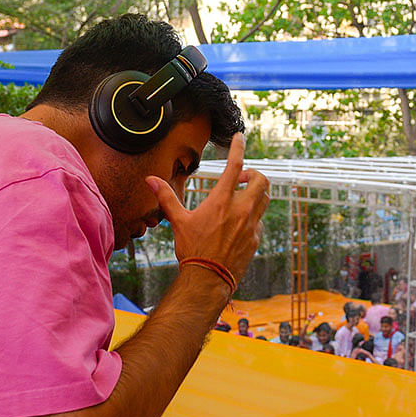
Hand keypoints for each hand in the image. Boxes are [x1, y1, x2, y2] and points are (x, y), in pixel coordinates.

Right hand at [147, 134, 268, 281]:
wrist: (208, 279)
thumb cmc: (193, 250)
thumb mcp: (177, 221)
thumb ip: (166, 197)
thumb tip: (150, 180)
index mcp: (221, 202)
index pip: (235, 166)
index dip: (239, 148)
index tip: (241, 137)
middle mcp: (241, 211)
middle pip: (262, 181)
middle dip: (255, 174)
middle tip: (242, 178)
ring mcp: (251, 225)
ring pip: (265, 199)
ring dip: (257, 193)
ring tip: (243, 196)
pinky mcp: (255, 239)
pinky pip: (260, 220)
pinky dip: (254, 215)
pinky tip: (241, 221)